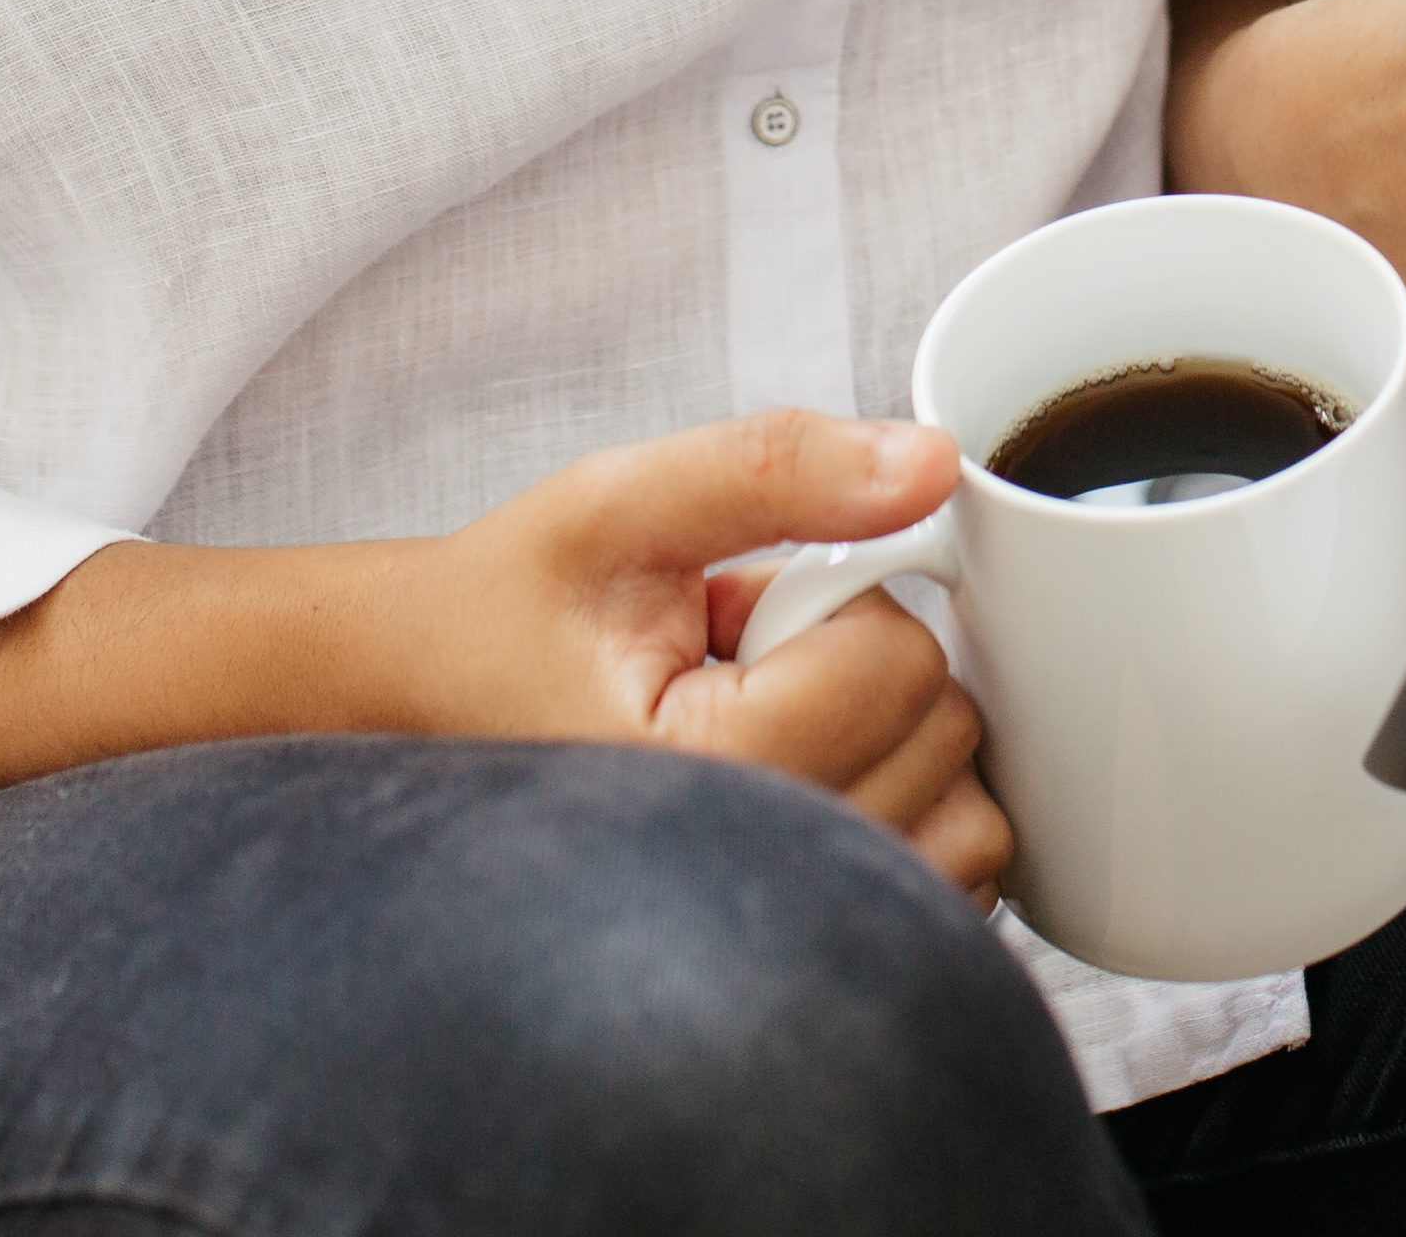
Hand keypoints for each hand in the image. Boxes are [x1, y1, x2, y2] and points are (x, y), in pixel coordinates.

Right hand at [405, 410, 1010, 899]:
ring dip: (895, 744)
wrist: (434, 696)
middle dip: (861, 668)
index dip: (831, 603)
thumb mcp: (623, 505)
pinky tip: (804, 779)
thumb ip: (778, 470)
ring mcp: (788, 929)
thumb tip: (927, 461)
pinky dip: (909, 807)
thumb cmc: (515, 609)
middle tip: (736, 667)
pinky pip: (952, 873)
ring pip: (970, 817)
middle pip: (943, 733)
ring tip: (768, 723)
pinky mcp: (816, 944)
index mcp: (703, 775)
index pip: (899, 663)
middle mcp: (750, 878)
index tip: (728, 618)